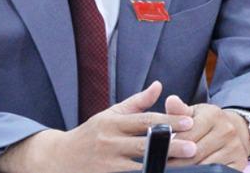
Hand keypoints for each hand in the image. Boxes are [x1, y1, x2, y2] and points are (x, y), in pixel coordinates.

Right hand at [0, 82, 196, 172]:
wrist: (57, 159)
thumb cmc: (90, 134)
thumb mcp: (110, 115)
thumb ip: (137, 103)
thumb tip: (159, 85)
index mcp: (112, 123)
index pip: (145, 121)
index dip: (168, 122)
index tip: (190, 122)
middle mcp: (108, 143)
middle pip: (144, 145)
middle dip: (170, 147)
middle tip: (193, 148)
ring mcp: (105, 165)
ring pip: (137, 167)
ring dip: (159, 167)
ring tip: (182, 168)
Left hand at [164, 96, 249, 168]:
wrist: (233, 130)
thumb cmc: (207, 122)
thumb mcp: (194, 113)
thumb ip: (179, 110)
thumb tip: (170, 101)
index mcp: (214, 115)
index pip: (187, 136)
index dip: (170, 147)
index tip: (157, 154)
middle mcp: (227, 130)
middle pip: (194, 154)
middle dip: (176, 162)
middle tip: (162, 166)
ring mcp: (235, 147)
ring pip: (204, 166)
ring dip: (188, 170)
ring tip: (176, 170)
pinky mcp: (240, 162)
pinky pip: (218, 172)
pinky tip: (194, 172)